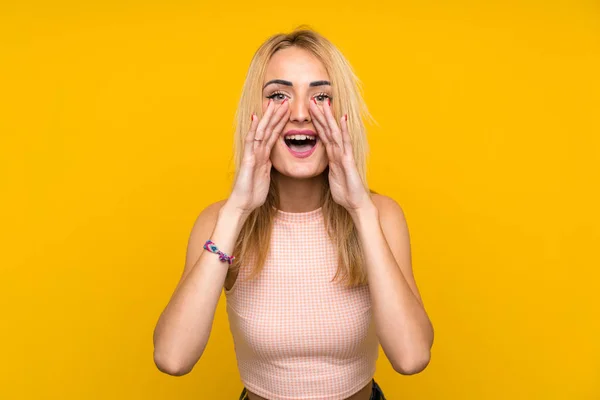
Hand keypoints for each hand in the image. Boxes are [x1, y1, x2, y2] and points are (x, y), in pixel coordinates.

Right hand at [226, 99, 290, 215]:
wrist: (243, 204)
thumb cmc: (252, 193)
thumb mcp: (264, 177)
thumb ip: (266, 166)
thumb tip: (269, 160)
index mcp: (263, 156)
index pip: (273, 135)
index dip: (280, 123)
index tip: (287, 111)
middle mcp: (257, 152)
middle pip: (268, 130)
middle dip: (276, 115)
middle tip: (284, 101)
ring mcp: (252, 155)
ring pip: (260, 131)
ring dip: (268, 118)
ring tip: (274, 104)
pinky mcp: (248, 160)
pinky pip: (251, 142)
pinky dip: (253, 129)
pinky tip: (255, 118)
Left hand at [309, 98, 372, 212]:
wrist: (355, 204)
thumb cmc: (345, 193)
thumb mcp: (332, 178)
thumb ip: (329, 169)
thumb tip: (323, 165)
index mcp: (333, 156)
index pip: (323, 136)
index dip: (316, 123)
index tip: (309, 111)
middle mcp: (339, 152)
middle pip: (328, 130)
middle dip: (320, 115)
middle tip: (312, 100)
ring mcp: (344, 155)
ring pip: (336, 132)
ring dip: (329, 118)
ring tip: (325, 103)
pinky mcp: (348, 160)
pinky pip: (345, 143)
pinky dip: (344, 130)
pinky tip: (342, 118)